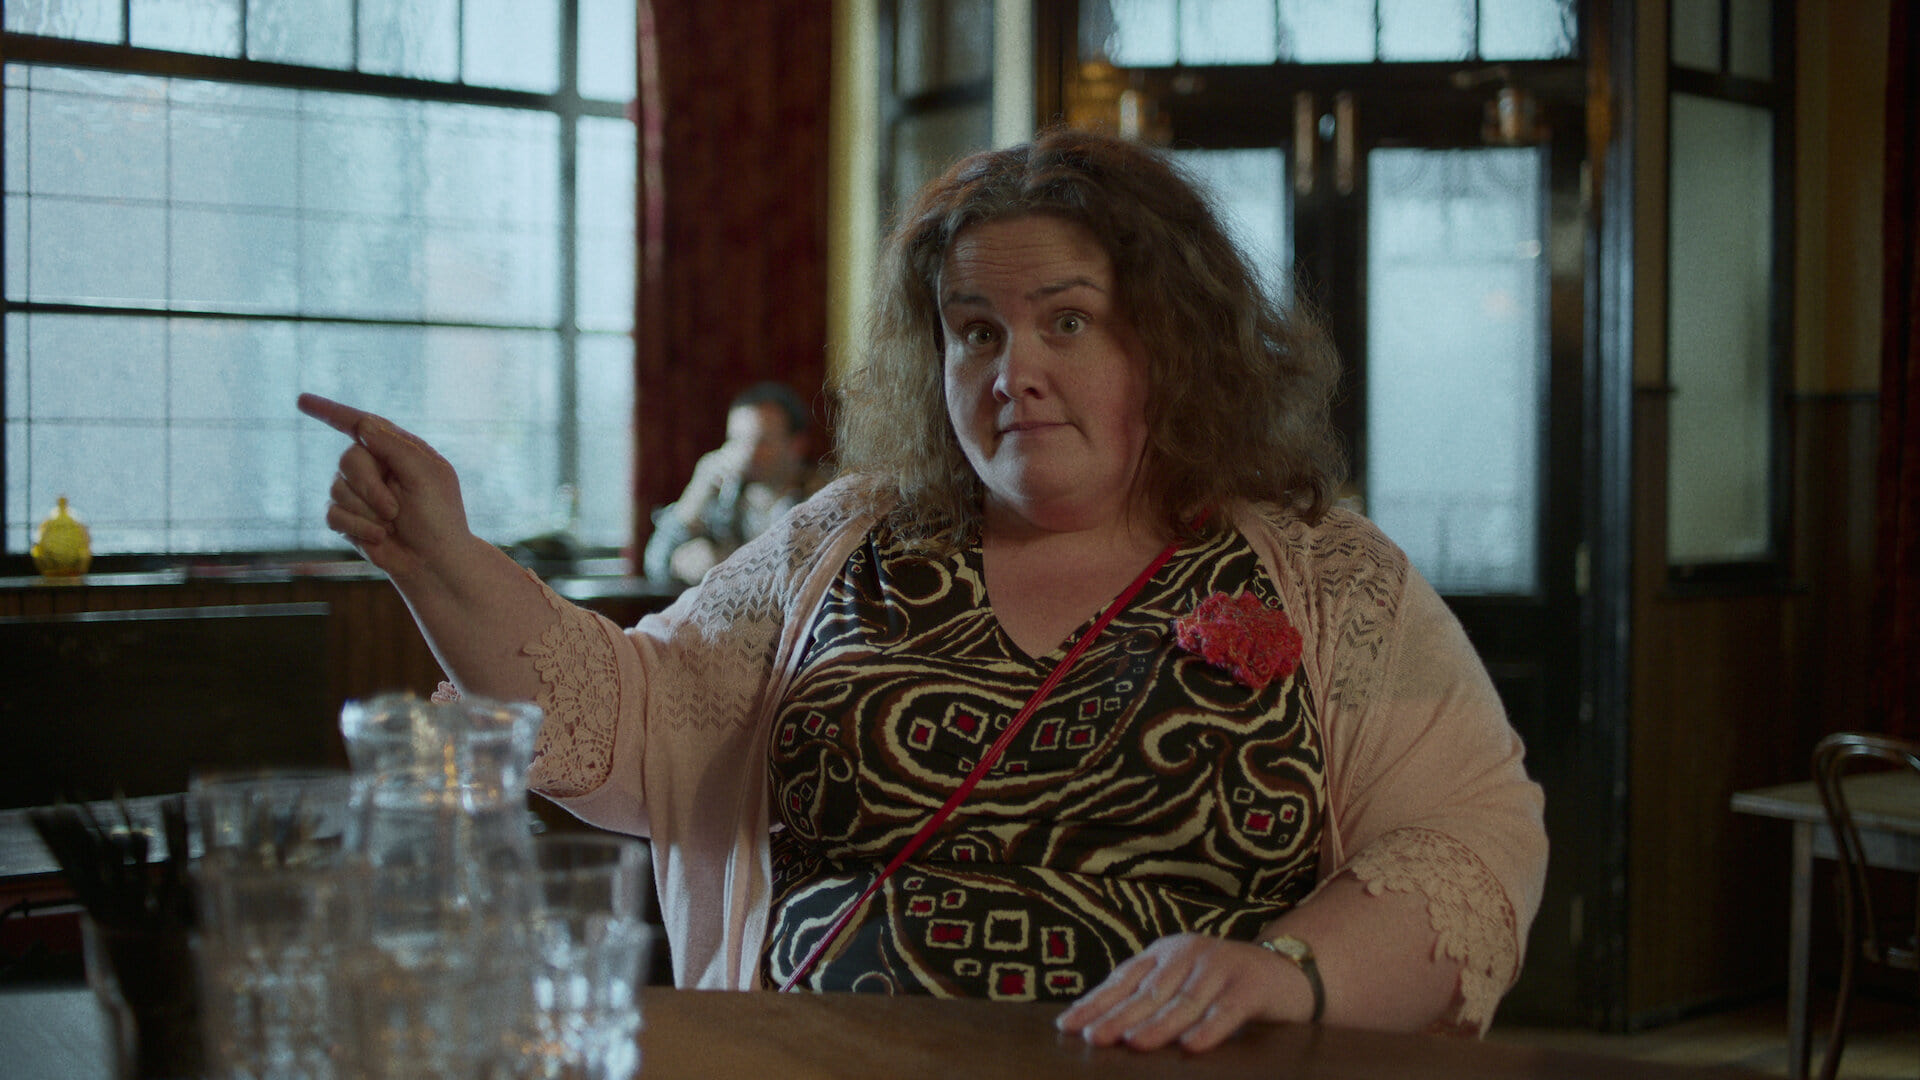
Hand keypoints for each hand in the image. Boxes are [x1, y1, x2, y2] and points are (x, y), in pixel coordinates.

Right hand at [297, 393, 473, 581]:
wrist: (435, 563)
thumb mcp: (426, 475)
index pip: (360, 424)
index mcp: (398, 450)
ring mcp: (359, 493)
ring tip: (393, 524)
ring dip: (367, 511)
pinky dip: (358, 527)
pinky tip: (380, 537)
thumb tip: (362, 423)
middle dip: (369, 486)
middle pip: (348, 459)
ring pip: (337, 488)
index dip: (330, 411)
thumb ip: (394, 446)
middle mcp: (375, 467)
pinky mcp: (348, 518)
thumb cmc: (439, 518)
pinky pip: (332, 513)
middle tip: (395, 509)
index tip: (301, 401)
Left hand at [1055, 934, 1307, 1052]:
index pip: (1124, 979)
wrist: (1288, 972)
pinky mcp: (1249, 986)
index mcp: (1165, 953)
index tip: (1068, 1025)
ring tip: (1133, 1043)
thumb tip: (1100, 1025)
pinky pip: (1226, 1012)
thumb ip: (1150, 997)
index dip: (1096, 1002)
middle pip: (1148, 992)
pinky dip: (1209, 1029)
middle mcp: (1188, 955)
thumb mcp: (1182, 982)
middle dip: (1117, 1016)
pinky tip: (1192, 1046)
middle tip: (1093, 1037)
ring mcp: (1219, 968)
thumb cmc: (1224, 984)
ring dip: (1157, 1025)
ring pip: (1183, 1003)